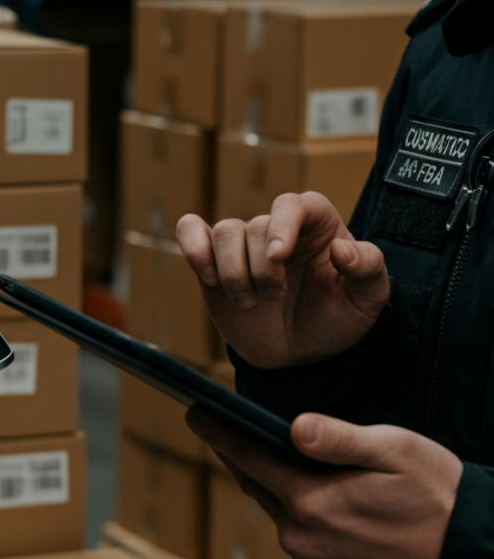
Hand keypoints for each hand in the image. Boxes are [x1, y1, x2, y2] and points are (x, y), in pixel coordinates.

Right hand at [175, 192, 389, 368]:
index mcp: (317, 227)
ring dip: (232, 272)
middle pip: (254, 225)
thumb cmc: (333, 320)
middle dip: (260, 269)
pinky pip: (191, 233)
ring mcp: (242, 246)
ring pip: (225, 232)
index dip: (283, 225)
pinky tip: (207, 277)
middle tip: (274, 297)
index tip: (278, 256)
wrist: (297, 354)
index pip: (295, 204)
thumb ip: (369, 270)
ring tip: (248, 302)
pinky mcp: (213, 263)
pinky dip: (193, 247)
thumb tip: (343, 249)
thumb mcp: (367, 301)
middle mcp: (277, 229)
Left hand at [187, 407, 462, 558]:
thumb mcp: (393, 451)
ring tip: (314, 477)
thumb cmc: (439, 496)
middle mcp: (302, 539)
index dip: (220, 435)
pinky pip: (307, 546)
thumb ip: (338, 439)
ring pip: (285, 518)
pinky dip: (312, 527)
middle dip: (249, 462)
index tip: (196, 415)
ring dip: (289, 497)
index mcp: (311, 501)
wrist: (474, 556)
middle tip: (236, 435)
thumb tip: (293, 428)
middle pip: (262, 490)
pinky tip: (340, 517)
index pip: (249, 460)